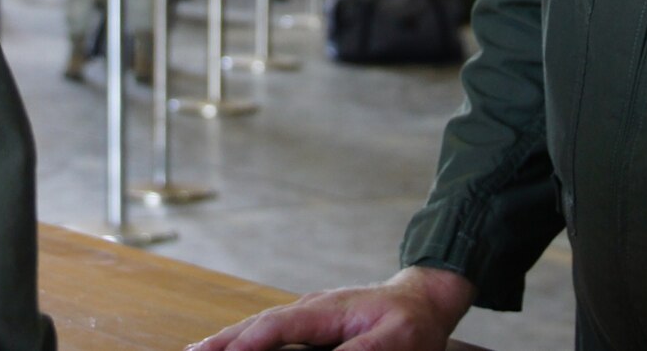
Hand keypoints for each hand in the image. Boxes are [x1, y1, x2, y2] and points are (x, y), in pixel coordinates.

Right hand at [188, 266, 472, 350]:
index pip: (279, 326)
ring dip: (227, 341)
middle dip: (223, 340)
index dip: (249, 340)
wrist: (423, 300)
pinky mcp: (309, 326)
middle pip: (258, 325)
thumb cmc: (411, 321)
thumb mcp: (394, 340)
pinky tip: (230, 348)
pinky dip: (245, 341)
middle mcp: (309, 309)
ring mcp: (307, 315)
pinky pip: (270, 333)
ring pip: (259, 328)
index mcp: (326, 310)